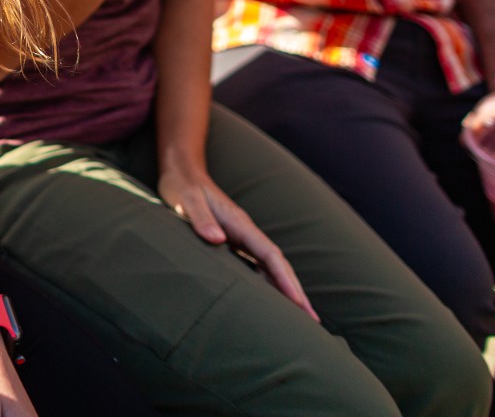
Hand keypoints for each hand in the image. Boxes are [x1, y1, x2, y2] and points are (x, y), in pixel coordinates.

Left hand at [158, 164, 315, 319]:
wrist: (181, 173)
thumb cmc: (183, 187)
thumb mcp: (188, 201)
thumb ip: (201, 219)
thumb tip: (218, 240)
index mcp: (241, 224)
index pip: (271, 256)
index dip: (285, 280)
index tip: (298, 303)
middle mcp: (246, 233)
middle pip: (277, 266)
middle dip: (295, 292)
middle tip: (313, 321)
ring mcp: (240, 239)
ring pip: (268, 269)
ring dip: (283, 291)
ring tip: (297, 319)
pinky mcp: (231, 243)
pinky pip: (254, 268)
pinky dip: (265, 285)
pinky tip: (268, 302)